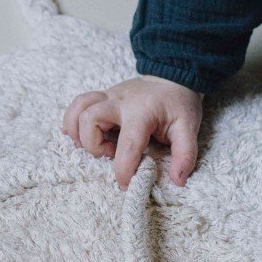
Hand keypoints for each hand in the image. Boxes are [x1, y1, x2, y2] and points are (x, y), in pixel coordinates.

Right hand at [62, 74, 202, 190]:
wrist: (172, 76)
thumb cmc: (178, 104)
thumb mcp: (188, 127)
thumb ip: (185, 154)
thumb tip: (178, 180)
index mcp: (141, 112)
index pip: (127, 145)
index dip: (123, 170)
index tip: (125, 185)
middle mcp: (119, 101)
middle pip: (89, 119)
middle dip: (95, 145)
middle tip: (111, 152)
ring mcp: (108, 96)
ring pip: (77, 109)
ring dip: (78, 132)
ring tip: (94, 144)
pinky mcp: (102, 97)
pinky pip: (77, 105)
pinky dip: (73, 122)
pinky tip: (82, 135)